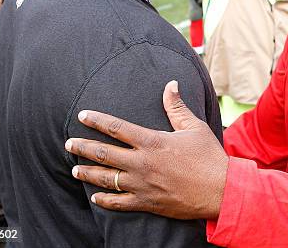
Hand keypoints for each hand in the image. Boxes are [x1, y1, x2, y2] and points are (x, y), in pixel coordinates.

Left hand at [65, 81, 228, 219]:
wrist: (220, 190)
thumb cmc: (208, 156)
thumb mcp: (194, 126)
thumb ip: (176, 106)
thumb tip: (171, 84)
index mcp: (152, 141)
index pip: (117, 128)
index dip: (97, 120)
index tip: (83, 115)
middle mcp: (142, 163)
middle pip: (103, 153)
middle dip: (82, 147)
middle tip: (68, 143)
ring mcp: (142, 184)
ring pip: (106, 179)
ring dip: (88, 173)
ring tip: (74, 169)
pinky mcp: (146, 202)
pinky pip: (118, 202)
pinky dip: (104, 200)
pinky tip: (95, 197)